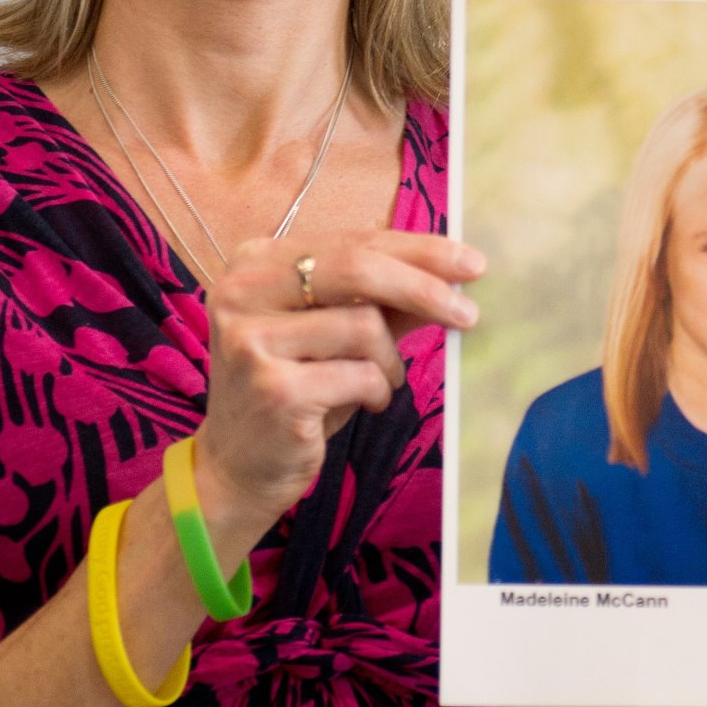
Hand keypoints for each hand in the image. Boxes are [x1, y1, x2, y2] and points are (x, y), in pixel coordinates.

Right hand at [192, 231, 483, 527]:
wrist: (236, 465)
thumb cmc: (294, 389)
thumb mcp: (334, 334)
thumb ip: (382, 300)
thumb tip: (450, 273)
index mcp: (256, 262)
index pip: (353, 240)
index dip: (418, 249)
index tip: (469, 262)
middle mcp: (243, 291)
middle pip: (359, 268)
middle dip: (423, 288)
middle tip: (468, 313)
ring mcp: (251, 339)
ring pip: (364, 326)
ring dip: (390, 361)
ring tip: (379, 382)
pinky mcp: (273, 388)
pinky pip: (361, 375)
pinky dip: (378, 391)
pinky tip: (362, 402)